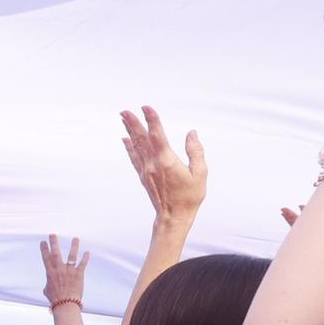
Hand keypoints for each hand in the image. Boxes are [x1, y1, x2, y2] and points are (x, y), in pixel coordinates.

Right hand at [39, 234, 88, 306]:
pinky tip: (87, 252)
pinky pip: (82, 264)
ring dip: (74, 246)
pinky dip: (85, 258)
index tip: (43, 242)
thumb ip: (48, 284)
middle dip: (54, 243)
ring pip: (71, 255)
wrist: (65, 304)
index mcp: (50, 273)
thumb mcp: (47, 291)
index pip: (46, 258)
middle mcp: (59, 269)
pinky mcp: (78, 274)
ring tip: (75, 238)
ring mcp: (69, 271)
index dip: (44, 249)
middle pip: (56, 253)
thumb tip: (48, 285)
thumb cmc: (55, 299)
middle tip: (53, 234)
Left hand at [120, 106, 206, 222]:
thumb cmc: (190, 196)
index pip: (157, 136)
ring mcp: (146, 171)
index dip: (152, 120)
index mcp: (167, 162)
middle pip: (142, 139)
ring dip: (130, 131)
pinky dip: (129, 147)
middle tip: (124, 110)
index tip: (146, 107)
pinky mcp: (143, 176)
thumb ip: (195, 151)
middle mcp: (153, 164)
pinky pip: (134, 158)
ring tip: (123, 117)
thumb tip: (191, 133)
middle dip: (133, 123)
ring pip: (136, 146)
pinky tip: (125, 139)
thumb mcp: (200, 173)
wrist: (173, 217)